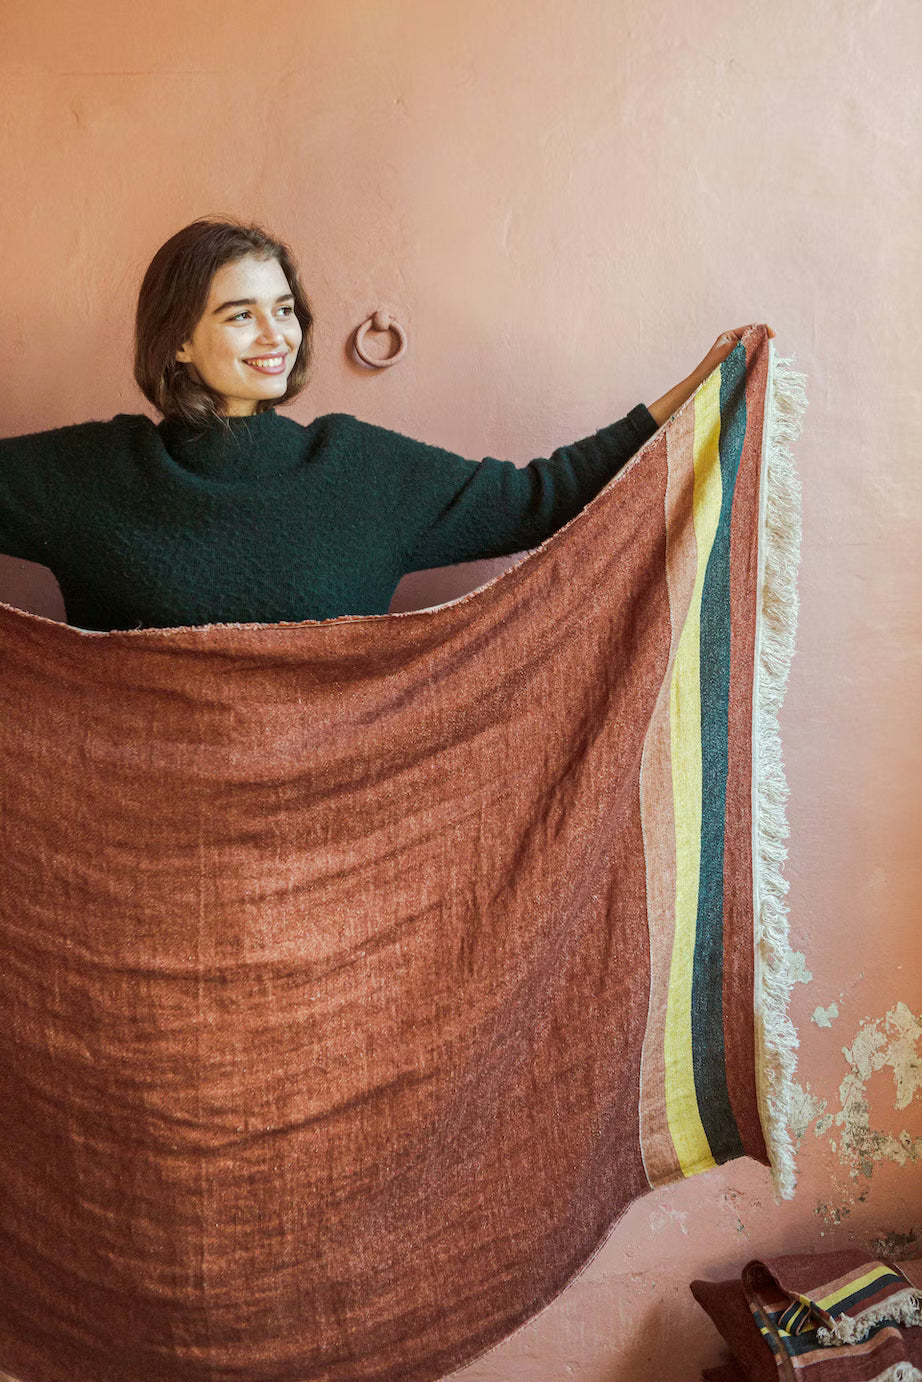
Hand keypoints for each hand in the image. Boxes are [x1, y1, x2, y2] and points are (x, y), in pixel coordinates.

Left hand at [647, 325, 775, 427]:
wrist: (700, 389)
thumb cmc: (711, 369)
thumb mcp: (730, 351)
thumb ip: (746, 342)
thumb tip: (763, 336)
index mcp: (729, 336)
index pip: (751, 329)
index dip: (763, 330)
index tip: (774, 335)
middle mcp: (733, 345)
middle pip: (754, 339)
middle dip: (764, 343)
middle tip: (772, 350)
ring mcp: (737, 357)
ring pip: (755, 352)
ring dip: (762, 355)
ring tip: (768, 360)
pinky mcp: (739, 369)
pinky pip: (752, 363)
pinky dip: (758, 364)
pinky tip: (763, 368)